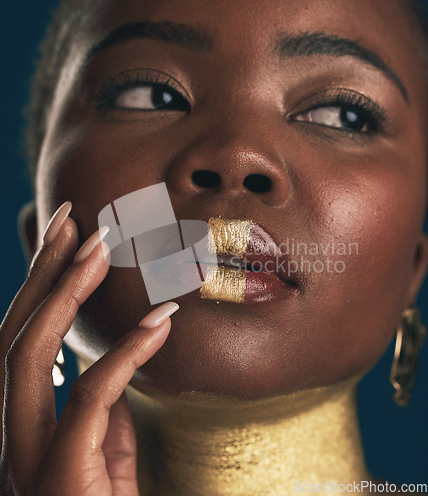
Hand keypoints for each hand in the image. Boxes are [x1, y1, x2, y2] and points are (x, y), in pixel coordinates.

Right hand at [0, 202, 178, 494]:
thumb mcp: (106, 453)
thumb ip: (102, 409)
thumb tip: (108, 361)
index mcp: (21, 427)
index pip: (19, 340)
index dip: (38, 285)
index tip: (65, 236)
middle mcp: (8, 438)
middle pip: (12, 335)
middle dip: (41, 272)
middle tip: (75, 219)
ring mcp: (25, 461)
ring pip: (28, 357)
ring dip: (66, 294)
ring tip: (102, 247)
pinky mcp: (61, 479)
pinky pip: (89, 399)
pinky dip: (125, 353)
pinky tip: (161, 319)